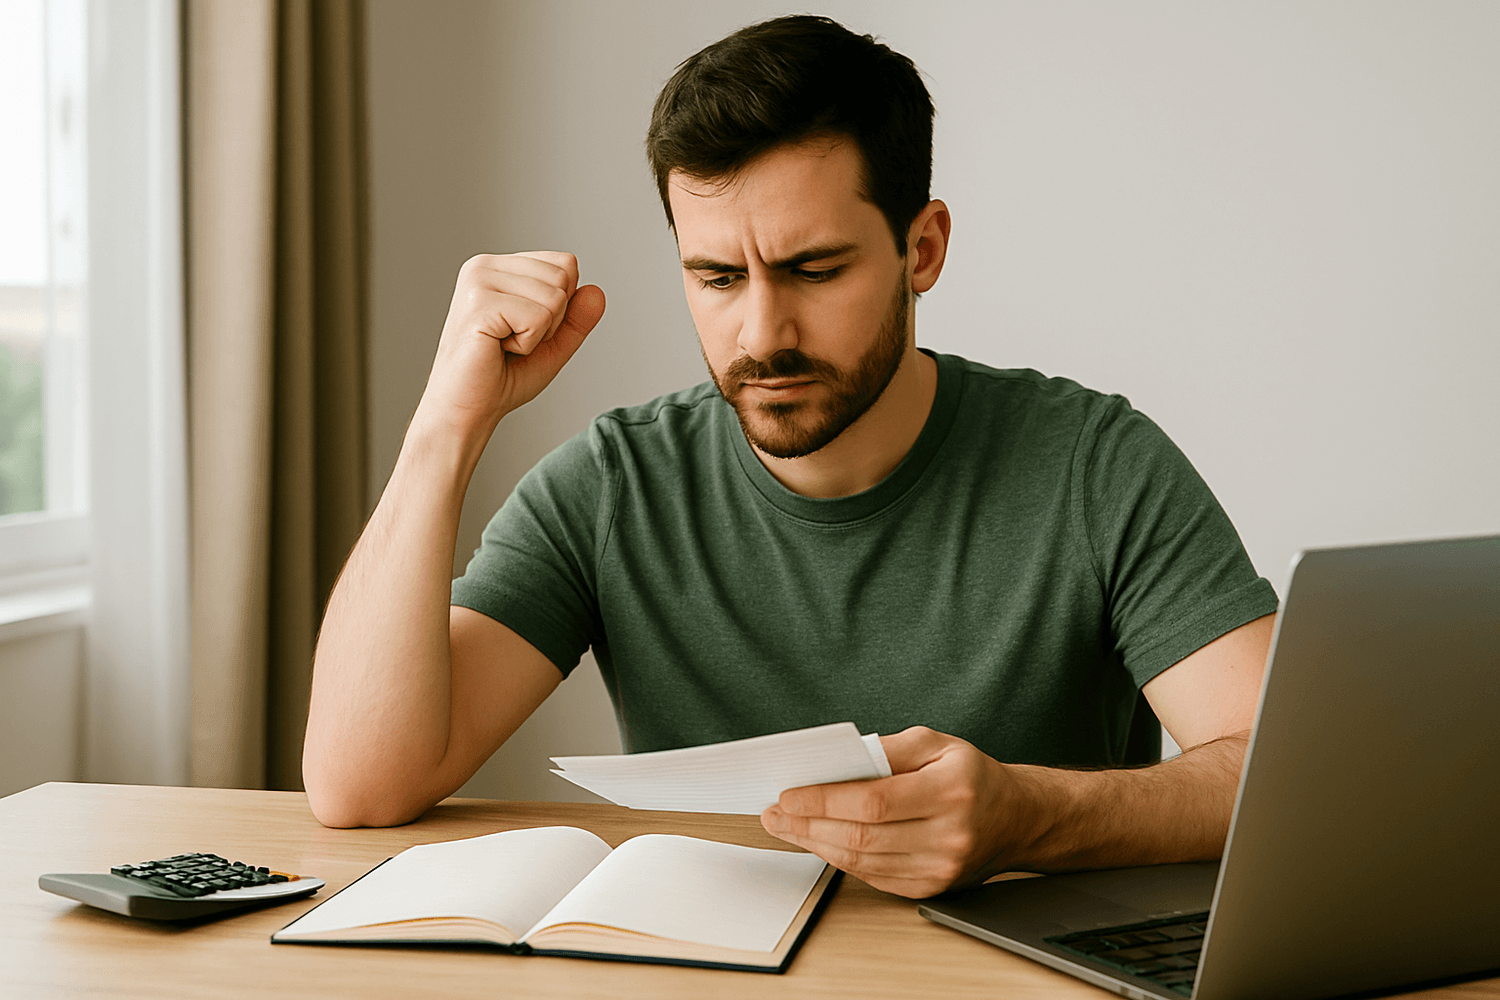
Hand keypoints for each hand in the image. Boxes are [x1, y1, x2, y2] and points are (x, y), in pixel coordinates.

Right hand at [416, 252, 606, 435]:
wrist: (465, 409)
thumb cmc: (500, 378)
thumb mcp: (552, 344)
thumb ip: (577, 318)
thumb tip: (598, 291)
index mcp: (499, 267)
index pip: (566, 264)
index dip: (561, 307)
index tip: (525, 329)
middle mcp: (485, 266)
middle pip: (563, 277)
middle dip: (552, 321)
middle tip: (513, 341)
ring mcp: (478, 281)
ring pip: (554, 297)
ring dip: (538, 334)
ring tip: (503, 345)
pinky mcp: (479, 303)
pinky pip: (538, 317)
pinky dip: (527, 343)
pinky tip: (497, 349)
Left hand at [760, 726, 1033, 897]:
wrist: (1016, 818)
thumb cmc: (972, 776)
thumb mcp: (937, 743)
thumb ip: (889, 748)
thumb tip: (840, 759)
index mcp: (950, 792)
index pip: (873, 801)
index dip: (824, 800)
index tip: (789, 794)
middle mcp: (948, 836)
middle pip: (861, 836)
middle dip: (808, 824)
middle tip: (774, 813)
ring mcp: (940, 869)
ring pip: (862, 861)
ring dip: (816, 844)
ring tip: (787, 826)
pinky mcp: (930, 888)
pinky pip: (873, 877)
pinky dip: (840, 859)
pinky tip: (819, 841)